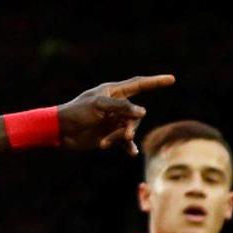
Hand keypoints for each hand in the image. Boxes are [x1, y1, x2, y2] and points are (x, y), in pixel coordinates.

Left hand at [58, 74, 175, 154]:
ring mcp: (113, 121)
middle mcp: (115, 105)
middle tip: (125, 134)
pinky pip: (125, 141)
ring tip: (106, 143)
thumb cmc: (76, 112)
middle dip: (131, 125)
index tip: (171, 79)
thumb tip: (142, 112)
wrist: (60, 131)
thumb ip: (121, 107)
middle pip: (136, 114)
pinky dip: (127, 146)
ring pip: (130, 129)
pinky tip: (131, 153)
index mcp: (113, 92)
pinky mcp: (110, 135)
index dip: (155, 82)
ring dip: (120, 137)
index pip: (139, 84)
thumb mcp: (98, 106)